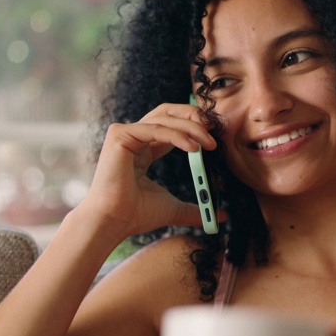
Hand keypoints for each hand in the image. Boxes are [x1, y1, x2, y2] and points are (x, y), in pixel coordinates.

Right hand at [81, 102, 218, 237]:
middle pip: (167, 113)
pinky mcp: (120, 135)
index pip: (171, 125)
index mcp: (143, 149)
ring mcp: (125, 134)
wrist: (115, 222)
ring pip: (165, 119)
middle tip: (214, 127)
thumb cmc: (135, 215)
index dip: (193, 125)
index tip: (214, 134)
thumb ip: (196, 208)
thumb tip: (220, 217)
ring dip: (192, 128)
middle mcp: (133, 137)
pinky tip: (194, 148)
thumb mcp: (174, 208)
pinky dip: (178, 136)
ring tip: (210, 143)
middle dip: (193, 116)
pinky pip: (156, 129)